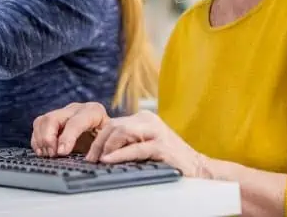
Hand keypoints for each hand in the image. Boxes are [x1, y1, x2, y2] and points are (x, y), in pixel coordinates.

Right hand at [31, 102, 109, 156]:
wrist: (107, 133)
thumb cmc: (108, 138)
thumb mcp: (110, 141)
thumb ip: (102, 146)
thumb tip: (93, 157)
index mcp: (93, 111)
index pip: (76, 122)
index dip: (67, 137)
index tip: (62, 153)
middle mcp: (76, 109)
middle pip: (54, 118)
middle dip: (49, 138)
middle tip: (52, 155)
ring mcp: (63, 113)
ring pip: (43, 121)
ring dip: (41, 140)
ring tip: (47, 155)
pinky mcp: (54, 120)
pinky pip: (38, 125)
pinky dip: (37, 140)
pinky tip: (42, 152)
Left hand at [86, 110, 206, 177]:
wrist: (198, 168)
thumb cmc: (168, 159)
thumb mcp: (145, 144)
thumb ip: (128, 141)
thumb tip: (99, 150)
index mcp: (143, 118)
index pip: (113, 123)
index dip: (98, 138)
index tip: (89, 154)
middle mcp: (149, 120)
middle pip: (114, 126)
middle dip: (98, 143)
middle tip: (90, 159)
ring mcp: (156, 132)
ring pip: (122, 132)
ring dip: (106, 147)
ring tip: (98, 160)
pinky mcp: (161, 146)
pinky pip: (135, 148)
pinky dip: (119, 155)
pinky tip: (109, 160)